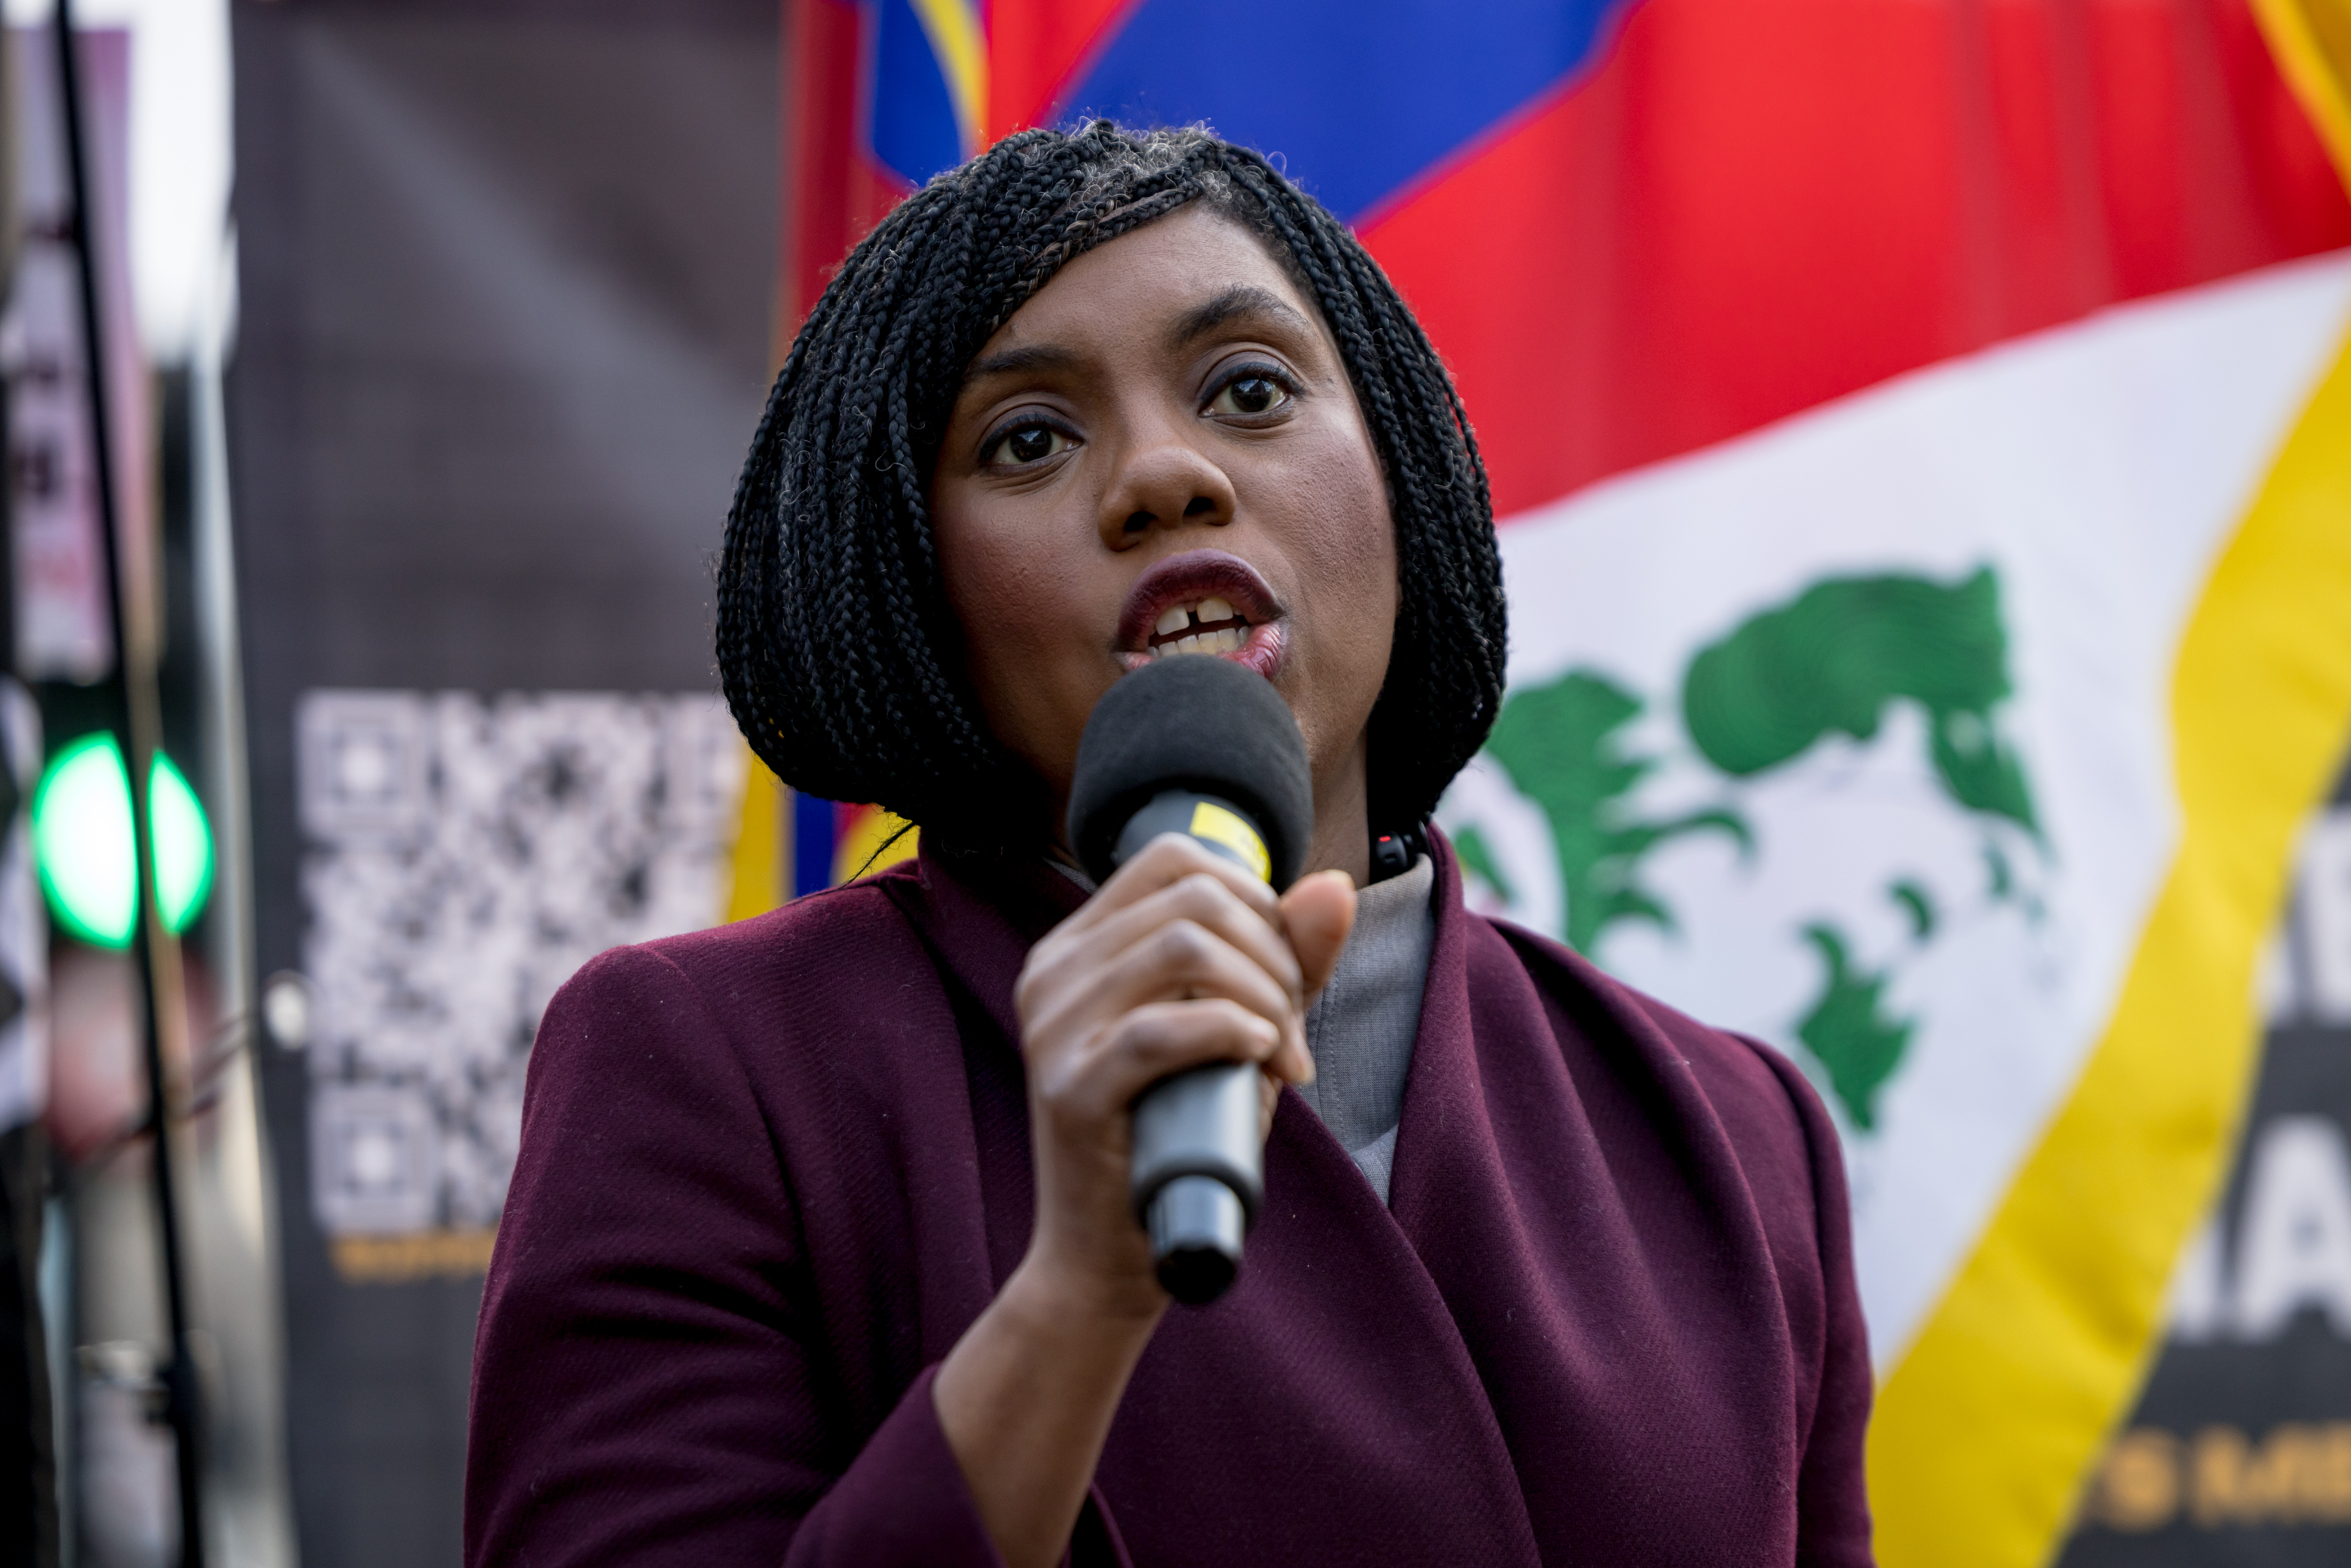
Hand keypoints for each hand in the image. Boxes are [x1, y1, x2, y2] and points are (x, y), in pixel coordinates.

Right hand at [1012, 833, 1356, 1315]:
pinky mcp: (1068, 1090)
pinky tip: (1261, 1061)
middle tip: (1291, 1030)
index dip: (1253, 898)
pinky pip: (1158, 1030)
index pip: (1173, 857)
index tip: (1283, 972)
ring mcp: (1052, 1028)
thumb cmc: (1174, 1135)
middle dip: (1272, 956)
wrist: (1107, 1255)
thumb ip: (1283, 958)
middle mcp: (1051, 972)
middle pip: (1193, 899)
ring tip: (1280, 1053)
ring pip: (1184, 948)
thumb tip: (1334, 885)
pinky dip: (1230, 1032)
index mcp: (1077, 945)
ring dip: (1263, 996)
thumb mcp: (1236, 1029)